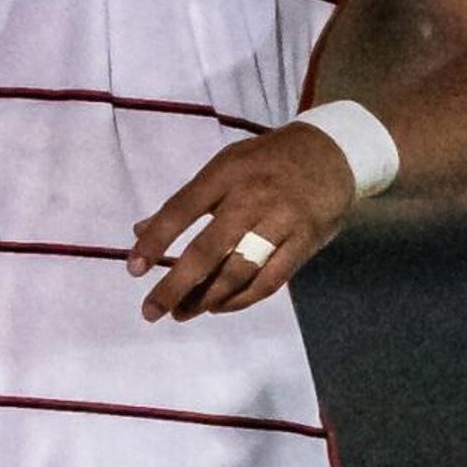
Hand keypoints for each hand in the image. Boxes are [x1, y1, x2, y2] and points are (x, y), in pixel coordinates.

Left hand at [127, 125, 358, 322]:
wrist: (334, 154)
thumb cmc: (268, 161)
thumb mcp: (226, 165)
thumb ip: (186, 200)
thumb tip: (140, 230)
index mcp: (226, 173)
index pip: (182, 209)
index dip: (155, 241)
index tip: (133, 270)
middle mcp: (252, 198)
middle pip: (208, 250)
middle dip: (176, 285)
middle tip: (152, 310)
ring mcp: (281, 222)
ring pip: (238, 271)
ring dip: (207, 298)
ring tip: (183, 312)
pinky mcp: (303, 243)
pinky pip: (269, 281)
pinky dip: (241, 300)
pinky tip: (219, 307)